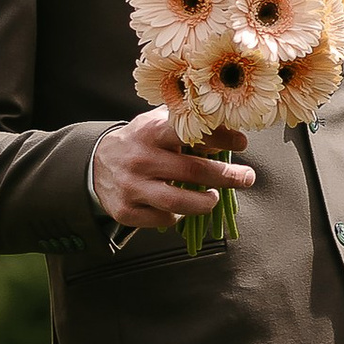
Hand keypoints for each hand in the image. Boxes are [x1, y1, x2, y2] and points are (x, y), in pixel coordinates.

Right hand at [91, 108, 253, 233]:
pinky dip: (180, 216)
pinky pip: (163, 219)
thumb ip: (191, 127)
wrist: (96, 164)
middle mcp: (140, 160)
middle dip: (227, 176)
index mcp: (151, 132)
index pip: (190, 132)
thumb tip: (232, 133)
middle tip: (246, 177)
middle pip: (192, 171)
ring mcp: (132, 188)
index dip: (221, 137)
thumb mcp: (160, 124)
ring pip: (178, 203)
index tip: (242, 142)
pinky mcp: (127, 212)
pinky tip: (184, 209)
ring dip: (205, 203)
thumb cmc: (141, 141)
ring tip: (214, 198)